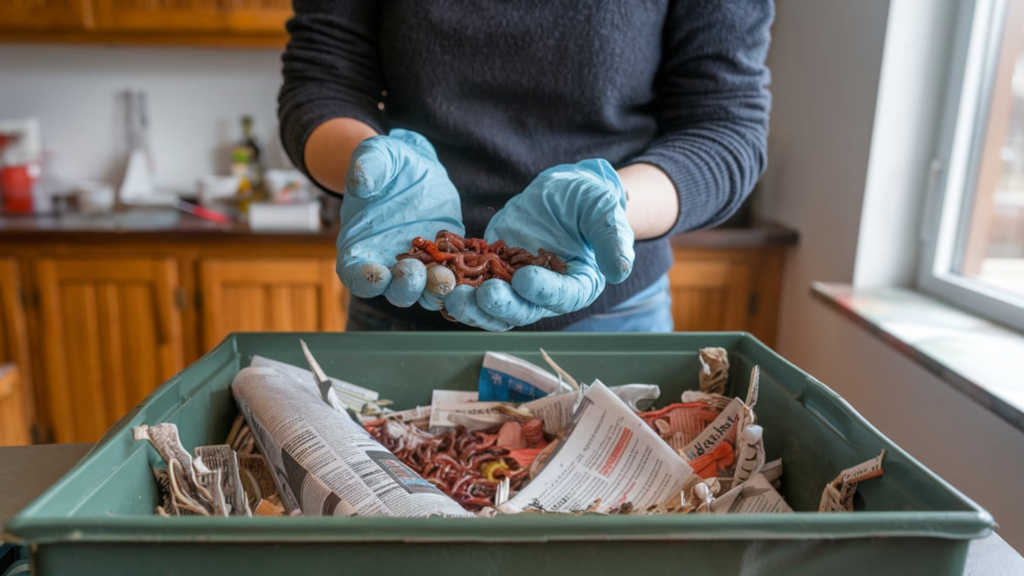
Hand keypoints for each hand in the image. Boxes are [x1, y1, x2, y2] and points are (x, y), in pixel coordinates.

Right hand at [337, 129, 463, 308]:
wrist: (416, 169)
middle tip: (419, 275)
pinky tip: (474, 274)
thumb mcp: (377, 155)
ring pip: (427, 290)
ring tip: (449, 278)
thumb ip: (367, 166)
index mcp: (360, 249)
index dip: (365, 279)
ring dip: (437, 289)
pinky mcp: (446, 262)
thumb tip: (361, 181)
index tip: (378, 274)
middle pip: (395, 290)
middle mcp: (388, 266)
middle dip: (407, 287)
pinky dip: (464, 279)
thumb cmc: (387, 163)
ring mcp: (420, 268)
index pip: (356, 274)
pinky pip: (455, 276)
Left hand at [444, 159, 633, 329]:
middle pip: (522, 310)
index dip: (542, 291)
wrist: (561, 193)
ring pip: (493, 308)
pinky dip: (456, 288)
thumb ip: (612, 237)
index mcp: (578, 285)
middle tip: (479, 295)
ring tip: (452, 296)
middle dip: (500, 306)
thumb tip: (620, 270)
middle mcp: (545, 295)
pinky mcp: (491, 274)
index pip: (561, 295)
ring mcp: (515, 288)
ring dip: (472, 307)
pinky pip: (472, 287)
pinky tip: (438, 282)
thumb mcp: (603, 209)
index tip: (523, 279)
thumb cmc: (588, 201)